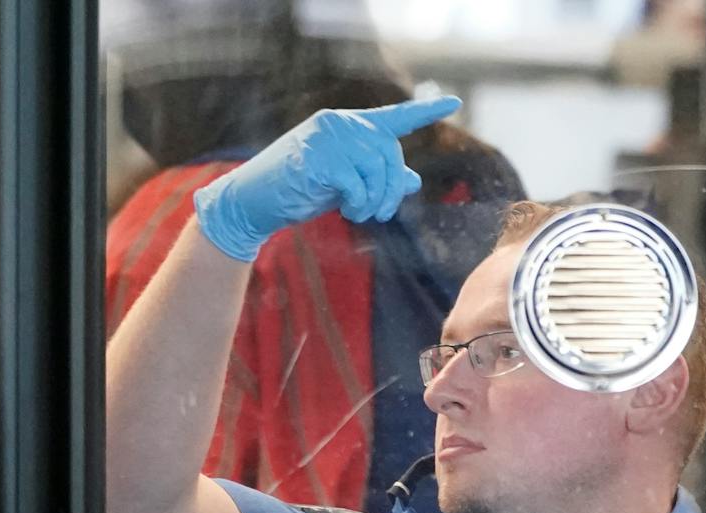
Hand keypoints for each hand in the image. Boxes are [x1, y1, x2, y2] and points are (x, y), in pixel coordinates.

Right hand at [192, 97, 461, 262]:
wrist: (252, 202)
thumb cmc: (297, 192)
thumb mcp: (343, 184)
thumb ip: (375, 178)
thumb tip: (413, 180)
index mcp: (348, 126)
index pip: (393, 117)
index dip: (424, 111)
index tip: (454, 104)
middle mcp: (341, 123)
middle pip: (390, 152)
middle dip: (393, 188)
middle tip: (382, 214)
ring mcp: (328, 137)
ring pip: (377, 168)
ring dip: (376, 200)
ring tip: (362, 215)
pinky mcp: (318, 157)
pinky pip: (357, 182)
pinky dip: (359, 203)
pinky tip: (348, 211)